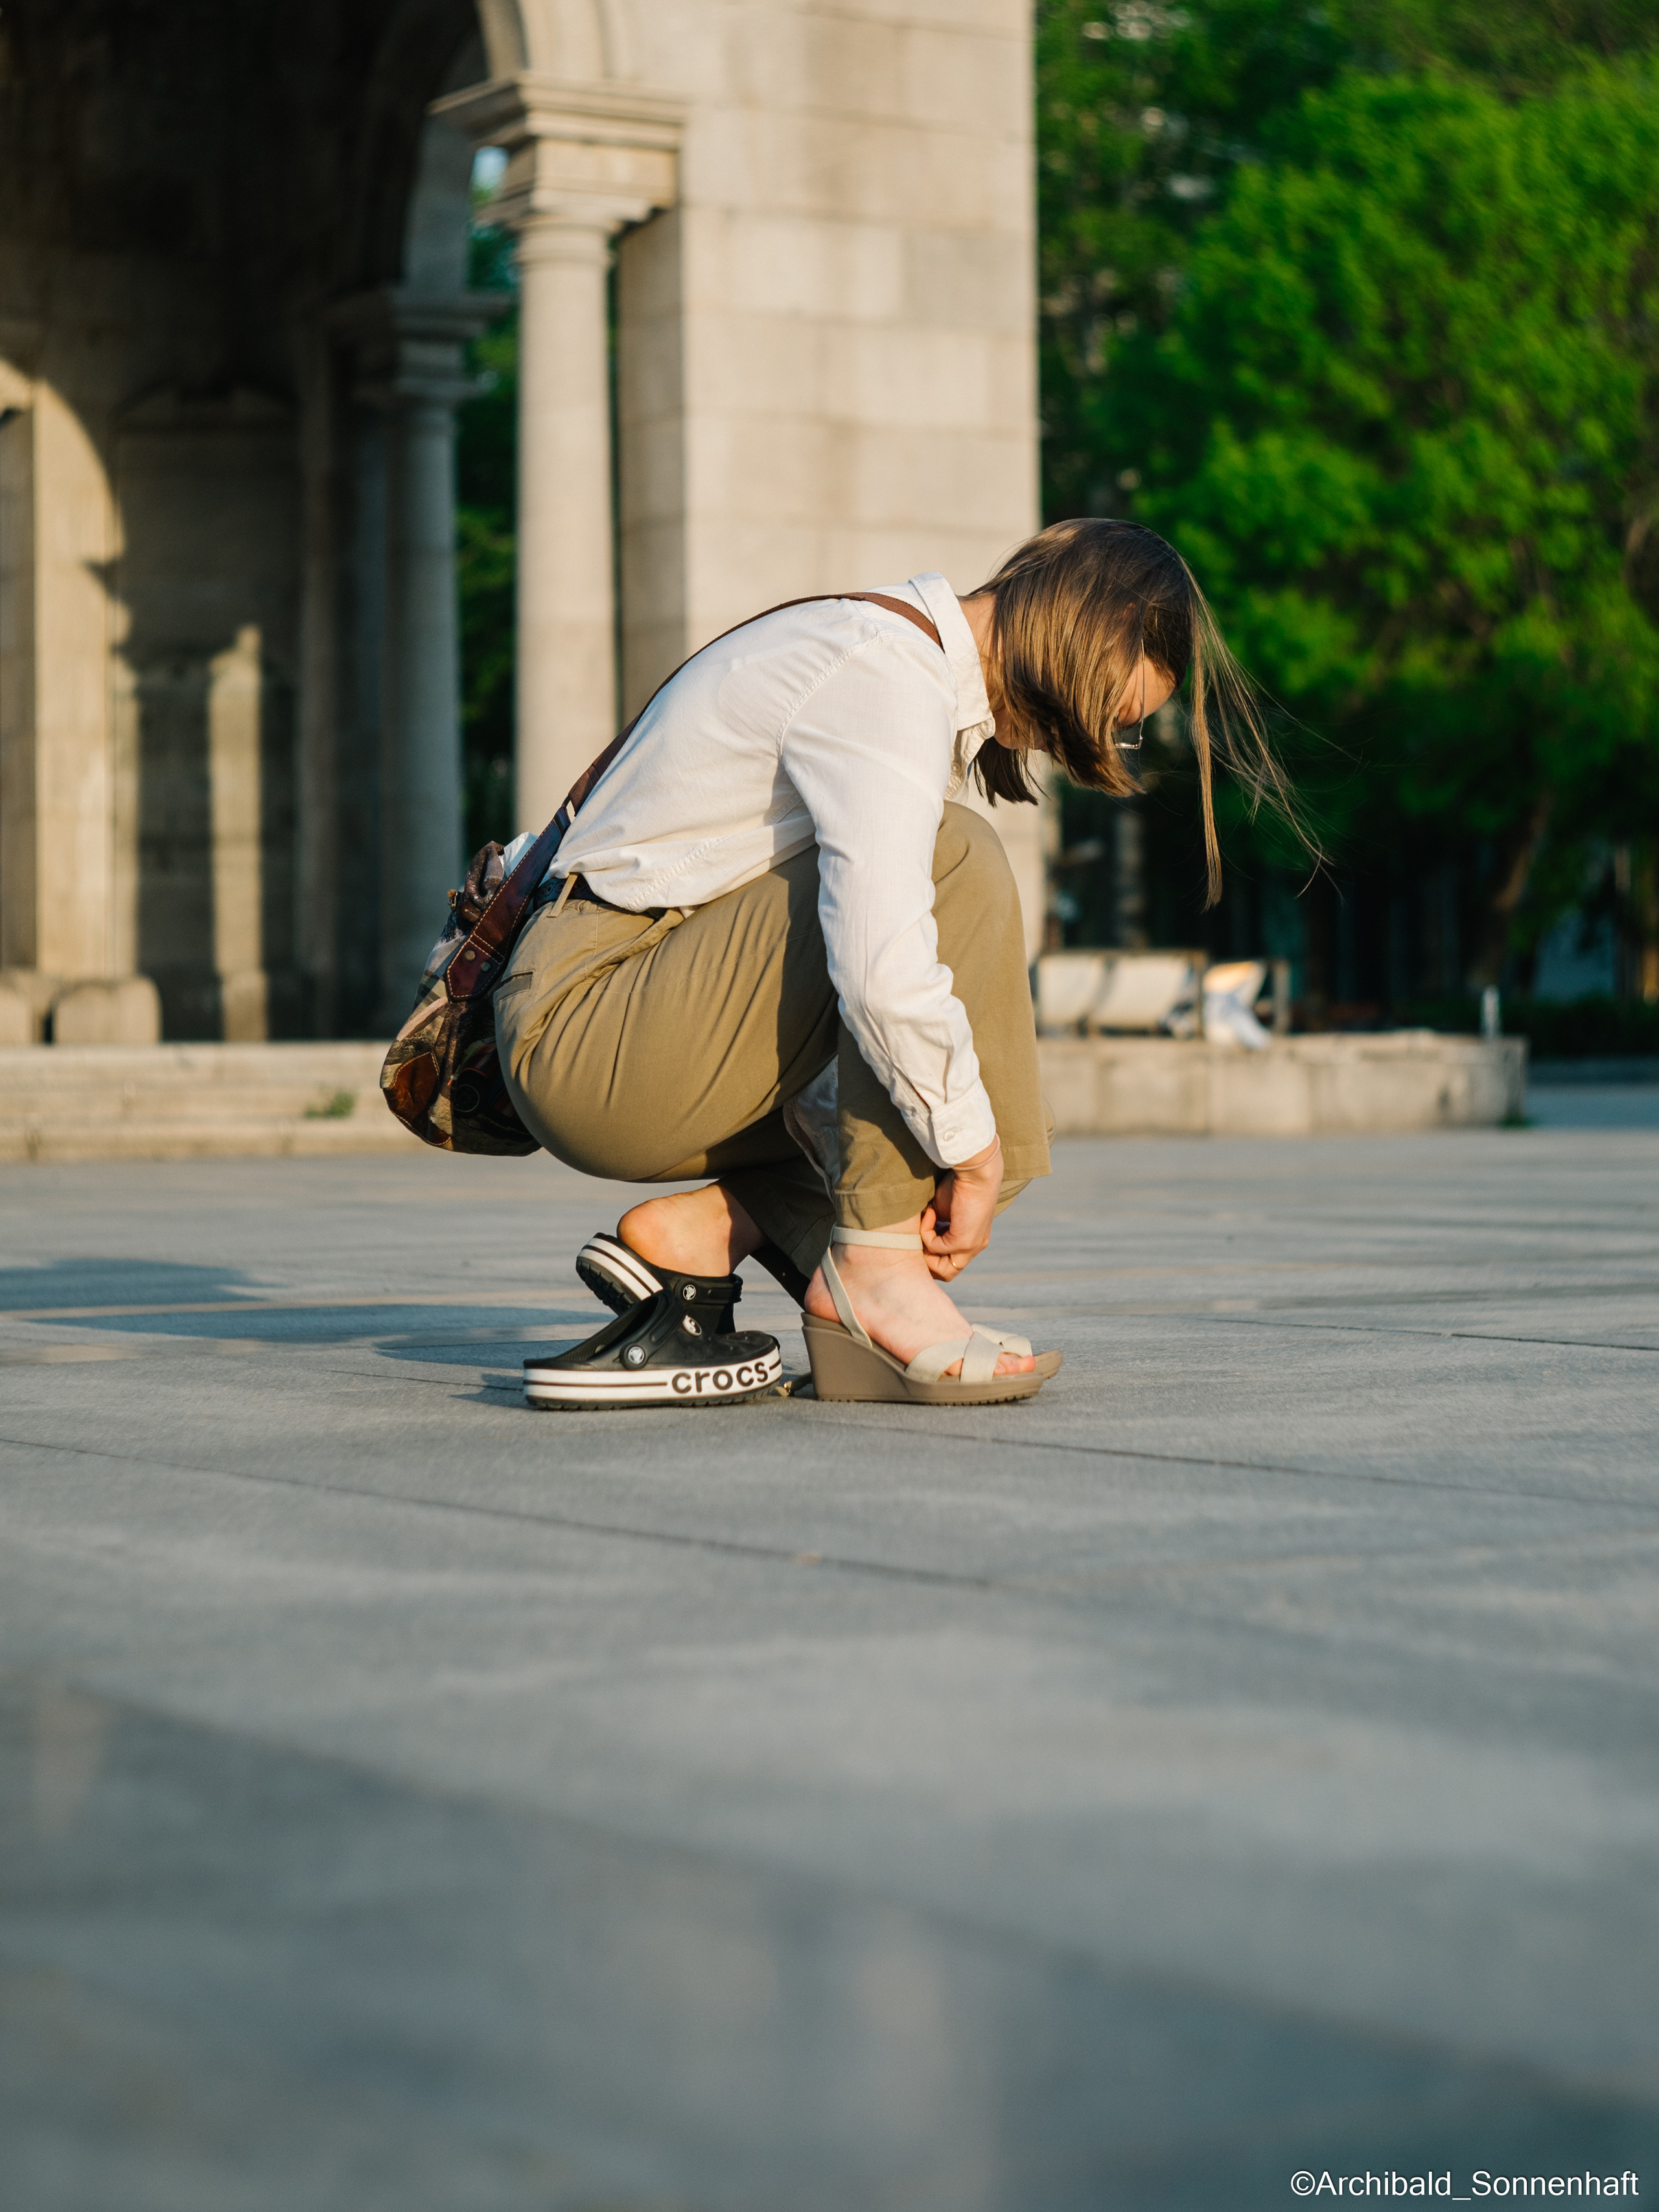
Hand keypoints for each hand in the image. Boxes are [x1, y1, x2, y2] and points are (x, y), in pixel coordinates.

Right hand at [920, 1135, 1001, 1281]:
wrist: (976, 1172)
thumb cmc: (960, 1184)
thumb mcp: (942, 1211)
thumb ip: (934, 1226)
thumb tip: (914, 1237)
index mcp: (972, 1240)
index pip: (950, 1263)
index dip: (931, 1256)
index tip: (919, 1238)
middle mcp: (975, 1247)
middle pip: (947, 1273)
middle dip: (927, 1260)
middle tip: (917, 1239)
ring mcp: (971, 1247)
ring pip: (944, 1270)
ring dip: (926, 1251)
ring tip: (922, 1227)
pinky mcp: (964, 1241)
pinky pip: (935, 1247)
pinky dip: (926, 1231)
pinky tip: (930, 1212)